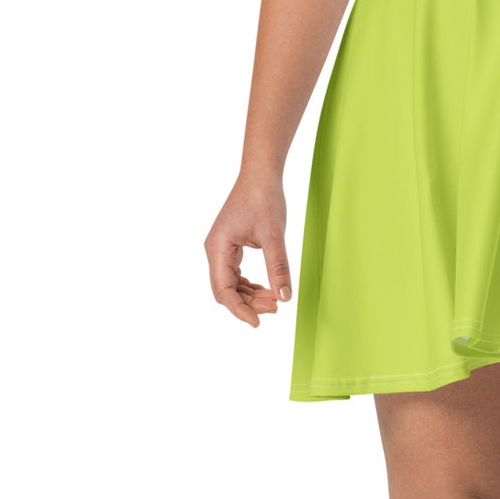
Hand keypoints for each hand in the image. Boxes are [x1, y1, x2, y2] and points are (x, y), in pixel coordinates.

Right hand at [205, 171, 291, 327]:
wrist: (260, 175)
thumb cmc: (263, 199)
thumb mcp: (273, 235)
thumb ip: (278, 267)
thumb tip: (284, 297)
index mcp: (217, 248)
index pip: (223, 290)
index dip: (239, 310)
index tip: (258, 322)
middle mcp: (215, 251)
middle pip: (225, 290)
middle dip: (248, 303)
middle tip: (275, 307)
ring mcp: (221, 249)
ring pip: (231, 284)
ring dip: (250, 296)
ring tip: (274, 300)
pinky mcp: (231, 247)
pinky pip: (236, 275)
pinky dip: (250, 286)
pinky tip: (267, 290)